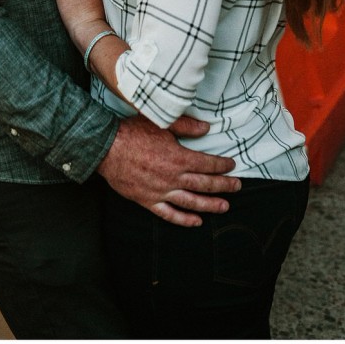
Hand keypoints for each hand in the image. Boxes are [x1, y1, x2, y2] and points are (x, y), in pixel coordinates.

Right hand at [98, 115, 240, 227]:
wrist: (107, 149)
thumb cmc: (132, 133)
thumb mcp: (161, 122)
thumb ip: (186, 126)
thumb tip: (206, 128)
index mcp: (178, 158)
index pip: (207, 163)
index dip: (222, 165)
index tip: (232, 165)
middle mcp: (173, 177)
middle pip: (204, 184)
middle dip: (223, 186)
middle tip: (237, 187)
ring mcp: (161, 191)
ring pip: (191, 202)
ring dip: (210, 205)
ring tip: (224, 206)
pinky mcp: (148, 200)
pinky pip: (169, 214)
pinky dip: (184, 220)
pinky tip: (196, 222)